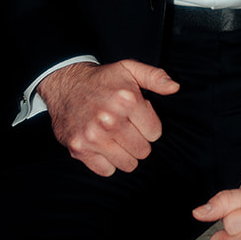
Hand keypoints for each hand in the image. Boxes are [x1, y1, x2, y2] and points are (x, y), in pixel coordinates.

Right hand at [38, 58, 178, 176]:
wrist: (65, 85)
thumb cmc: (102, 79)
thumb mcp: (130, 69)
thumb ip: (155, 78)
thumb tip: (175, 88)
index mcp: (126, 99)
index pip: (155, 133)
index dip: (148, 126)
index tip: (137, 118)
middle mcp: (109, 119)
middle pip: (143, 151)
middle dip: (138, 141)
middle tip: (127, 129)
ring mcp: (93, 136)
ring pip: (128, 164)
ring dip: (125, 154)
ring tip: (116, 139)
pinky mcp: (79, 149)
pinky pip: (106, 171)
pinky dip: (107, 162)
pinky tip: (103, 146)